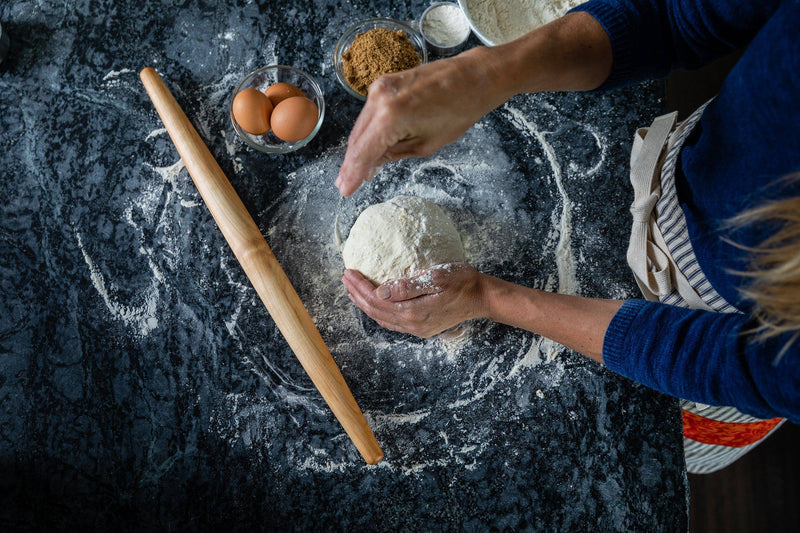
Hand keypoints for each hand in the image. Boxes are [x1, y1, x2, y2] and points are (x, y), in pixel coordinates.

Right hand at [335, 48, 509, 196]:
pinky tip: (370, 147)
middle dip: (352, 163)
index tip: (345, 190)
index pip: (363, 152)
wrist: (472, 78)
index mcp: (390, 117)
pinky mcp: (384, 82)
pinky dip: (368, 130)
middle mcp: (379, 99)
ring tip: (358, 170)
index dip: (352, 174)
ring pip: (361, 126)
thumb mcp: (426, 144)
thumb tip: (372, 164)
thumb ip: (393, 154)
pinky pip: (369, 112)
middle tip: (346, 184)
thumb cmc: (458, 111)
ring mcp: (379, 87)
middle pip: (357, 139)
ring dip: (359, 147)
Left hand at [341, 263, 486, 337]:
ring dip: (365, 304)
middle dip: (357, 295)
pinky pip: (392, 322)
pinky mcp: (422, 328)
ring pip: (382, 318)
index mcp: (412, 311)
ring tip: (353, 291)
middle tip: (345, 279)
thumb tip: (381, 292)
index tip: (349, 272)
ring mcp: (417, 329)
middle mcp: (412, 324)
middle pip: (375, 311)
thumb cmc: (462, 281)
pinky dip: (378, 312)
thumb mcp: (436, 277)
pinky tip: (375, 304)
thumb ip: (407, 286)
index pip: (376, 300)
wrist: (482, 297)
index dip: (360, 286)